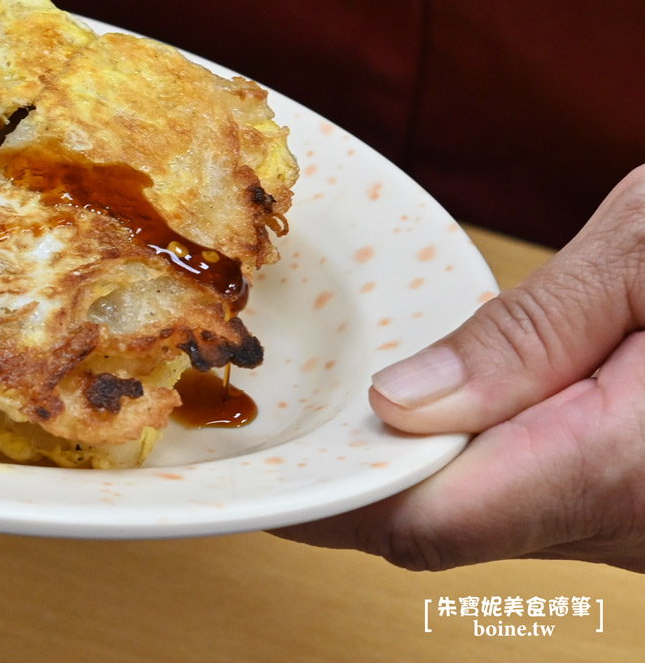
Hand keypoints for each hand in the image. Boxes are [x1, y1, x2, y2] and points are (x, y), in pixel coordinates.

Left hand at [273, 166, 644, 570]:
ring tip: (332, 403)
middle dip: (352, 475)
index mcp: (623, 466)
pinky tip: (432, 407)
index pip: (428, 518)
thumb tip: (400, 401)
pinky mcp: (641, 512)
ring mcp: (639, 530)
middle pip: (444, 529)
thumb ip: (530, 331)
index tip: (255, 459)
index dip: (327, 493)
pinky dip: (472, 460)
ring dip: (409, 467)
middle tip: (267, 419)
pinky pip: (534, 506)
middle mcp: (633, 526)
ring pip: (487, 523)